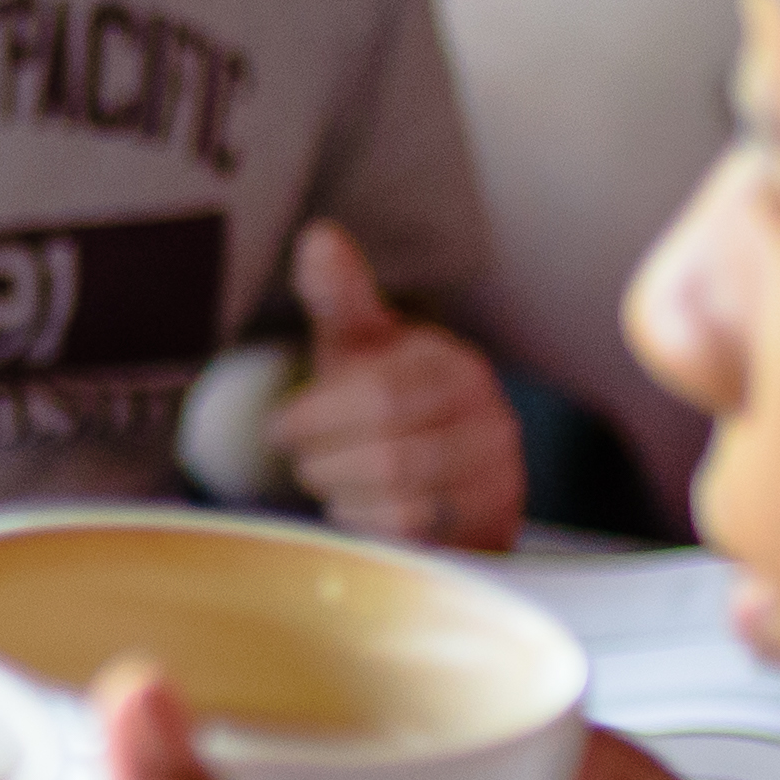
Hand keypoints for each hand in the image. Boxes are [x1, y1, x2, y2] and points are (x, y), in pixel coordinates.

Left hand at [266, 223, 527, 549]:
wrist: (443, 474)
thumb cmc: (387, 402)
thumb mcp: (360, 347)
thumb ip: (340, 297)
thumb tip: (318, 236)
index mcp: (455, 369)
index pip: (384, 396)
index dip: (317, 416)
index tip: (280, 427)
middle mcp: (492, 422)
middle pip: (390, 457)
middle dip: (327, 463)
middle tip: (302, 461)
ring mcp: (498, 481)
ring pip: (403, 505)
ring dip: (345, 497)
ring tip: (329, 482)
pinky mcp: (492, 529)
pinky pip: (417, 543)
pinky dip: (370, 529)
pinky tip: (357, 511)